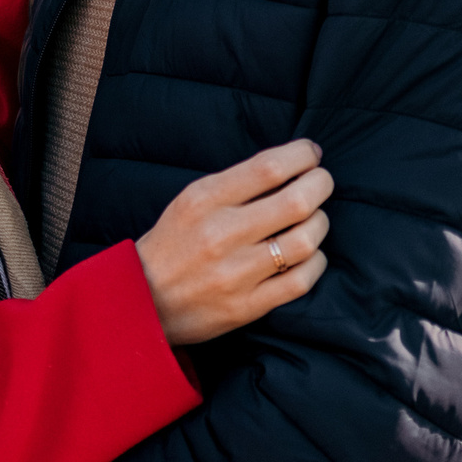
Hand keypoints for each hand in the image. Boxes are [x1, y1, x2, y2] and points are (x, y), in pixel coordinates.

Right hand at [134, 139, 332, 344]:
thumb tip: (293, 164)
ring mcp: (235, 274)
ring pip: (306, 241)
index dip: (302, 155)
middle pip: (297, 201)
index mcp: (204, 201)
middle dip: (321, 185)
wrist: (140, 301)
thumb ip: (236, 184)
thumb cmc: (173, 244)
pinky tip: (309, 255)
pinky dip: (315, 263)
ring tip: (313, 220)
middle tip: (320, 183)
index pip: (269, 167)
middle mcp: (221, 235)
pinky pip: (301, 281)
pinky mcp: (246, 306)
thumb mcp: (190, 201)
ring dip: (320, 224)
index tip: (312, 154)